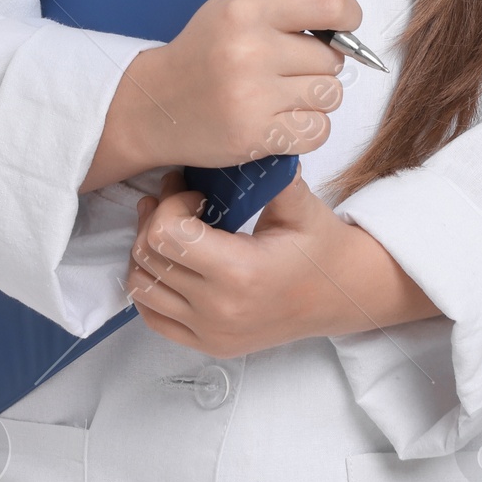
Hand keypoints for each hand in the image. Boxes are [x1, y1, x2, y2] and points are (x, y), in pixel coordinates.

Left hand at [125, 167, 443, 357]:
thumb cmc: (319, 246)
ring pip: (141, 286)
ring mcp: (210, 332)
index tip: (194, 192)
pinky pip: (151, 316)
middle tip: (179, 201)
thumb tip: (244, 137)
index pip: (168, 234)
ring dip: (148, 251)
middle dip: (156, 218)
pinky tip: (173, 261)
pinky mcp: (206, 344)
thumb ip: (270, 172)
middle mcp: (219, 309)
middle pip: (148, 257)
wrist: (339, 295)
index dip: (172, 203)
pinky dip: (151, 285)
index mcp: (241, 272)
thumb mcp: (299, 203)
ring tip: (172, 229)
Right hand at [129, 0, 360, 170]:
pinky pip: (319, 130)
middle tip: (286, 64)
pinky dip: (308, 126)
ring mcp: (253, 98)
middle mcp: (250, 52)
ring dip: (315, 95)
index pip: (328, 4)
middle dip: (319, 60)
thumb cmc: (205, 48)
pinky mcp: (256, 137)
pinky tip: (280, 117)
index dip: (347, 14)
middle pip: (332, 57)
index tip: (341, 23)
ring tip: (282, 91)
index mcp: (246, 10)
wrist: (157, 104)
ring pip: (330, 94)